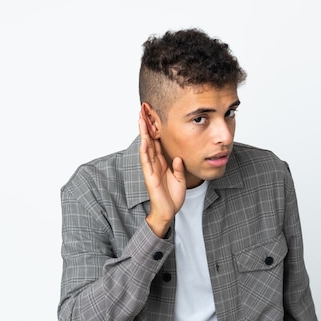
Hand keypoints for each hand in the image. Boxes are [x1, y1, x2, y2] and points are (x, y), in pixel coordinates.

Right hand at [138, 112, 185, 236]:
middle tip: (143, 109)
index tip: (153, 114)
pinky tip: (144, 141)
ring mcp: (151, 169)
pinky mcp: (150, 177)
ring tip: (141, 119)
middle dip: (146, 124)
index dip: (155, 128)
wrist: (168, 212)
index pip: (157, 141)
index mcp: (161, 162)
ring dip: (143, 133)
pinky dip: (145, 151)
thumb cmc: (172, 197)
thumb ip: (179, 167)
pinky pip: (147, 162)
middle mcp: (154, 163)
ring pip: (146, 147)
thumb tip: (178, 157)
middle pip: (149, 139)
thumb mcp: (180, 178)